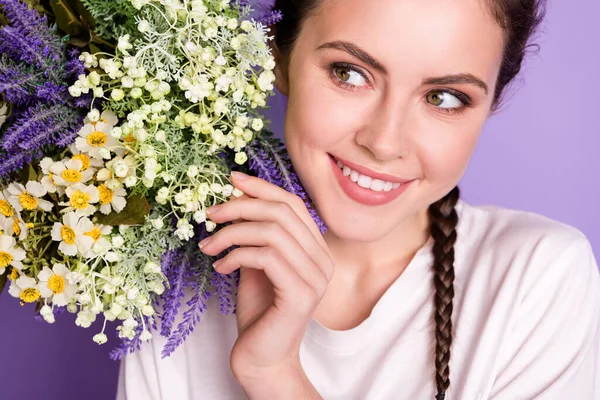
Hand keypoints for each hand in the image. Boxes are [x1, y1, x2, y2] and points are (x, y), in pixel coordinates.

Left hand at [199, 171, 333, 384]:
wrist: (262, 358)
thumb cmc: (258, 311)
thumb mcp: (256, 265)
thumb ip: (255, 236)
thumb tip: (235, 199)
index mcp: (315, 249)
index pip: (293, 204)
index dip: (262, 187)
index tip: (232, 179)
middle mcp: (322, 260)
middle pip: (282, 212)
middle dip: (241, 206)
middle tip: (211, 214)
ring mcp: (315, 278)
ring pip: (273, 232)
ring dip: (233, 233)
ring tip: (209, 246)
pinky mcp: (300, 294)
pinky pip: (266, 257)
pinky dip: (237, 255)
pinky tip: (221, 267)